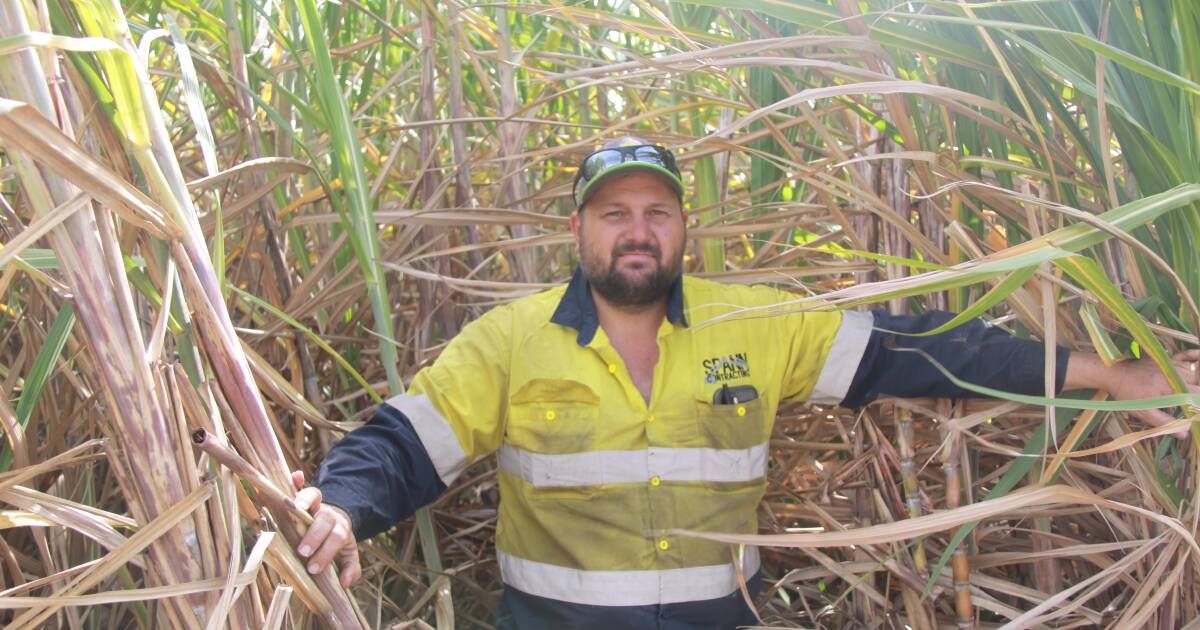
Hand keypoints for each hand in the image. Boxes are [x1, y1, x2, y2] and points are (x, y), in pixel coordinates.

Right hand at [293, 471, 361, 587]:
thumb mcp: (348, 556)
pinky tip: (295, 476)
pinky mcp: (302, 497)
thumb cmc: (337, 544)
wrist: (334, 522)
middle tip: (302, 551)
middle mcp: (328, 514)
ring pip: (313, 496)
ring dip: (303, 501)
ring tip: (293, 509)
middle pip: (325, 518)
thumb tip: (346, 583)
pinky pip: (300, 484)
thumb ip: (350, 569)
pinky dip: (297, 479)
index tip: (314, 568)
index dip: (326, 552)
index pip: (337, 537)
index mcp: (340, 528)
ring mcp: (315, 503)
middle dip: (315, 535)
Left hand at [1070, 350, 1199, 437]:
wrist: (1113, 372)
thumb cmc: (1127, 393)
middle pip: (1198, 383)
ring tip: (1190, 397)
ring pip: (1195, 373)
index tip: (1196, 415)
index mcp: (1171, 387)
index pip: (1197, 395)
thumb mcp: (1143, 412)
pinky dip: (1194, 363)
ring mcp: (1172, 364)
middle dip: (1197, 396)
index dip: (1199, 406)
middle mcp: (1175, 373)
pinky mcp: (1168, 360)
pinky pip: (1187, 358)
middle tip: (1191, 407)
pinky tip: (1194, 371)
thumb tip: (1184, 434)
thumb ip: (1164, 422)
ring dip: (1195, 383)